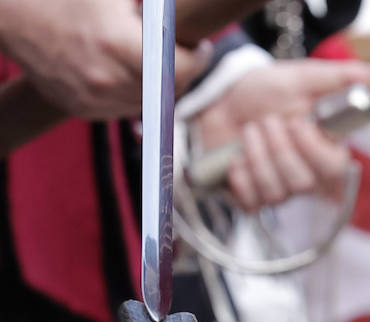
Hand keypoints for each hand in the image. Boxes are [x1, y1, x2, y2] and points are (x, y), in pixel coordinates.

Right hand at [0, 0, 209, 120]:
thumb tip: (190, 11)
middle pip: (169, 89)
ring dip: (157, 85)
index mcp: (120, 46)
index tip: (198, 45)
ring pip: (149, 102)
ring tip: (147, 59)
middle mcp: (109, 80)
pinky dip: (131, 92)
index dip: (196, 55)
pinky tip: (123, 70)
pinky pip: (124, 108)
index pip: (182, 68)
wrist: (14, 15)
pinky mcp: (84, 110)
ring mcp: (95, 100)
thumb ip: (155, 7)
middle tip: (179, 52)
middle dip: (178, 70)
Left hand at [192, 58, 369, 210]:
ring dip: (255, 154)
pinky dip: (239, 174)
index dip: (312, 149)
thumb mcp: (305, 78)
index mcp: (326, 150)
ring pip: (276, 191)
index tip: (296, 121)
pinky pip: (251, 200)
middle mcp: (309, 176)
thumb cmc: (268, 90)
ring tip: (249, 131)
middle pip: (303, 183)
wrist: (224, 98)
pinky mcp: (255, 200)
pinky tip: (236, 157)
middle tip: (266, 121)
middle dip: (277, 147)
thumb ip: (343, 78)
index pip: (334, 168)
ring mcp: (282, 191)